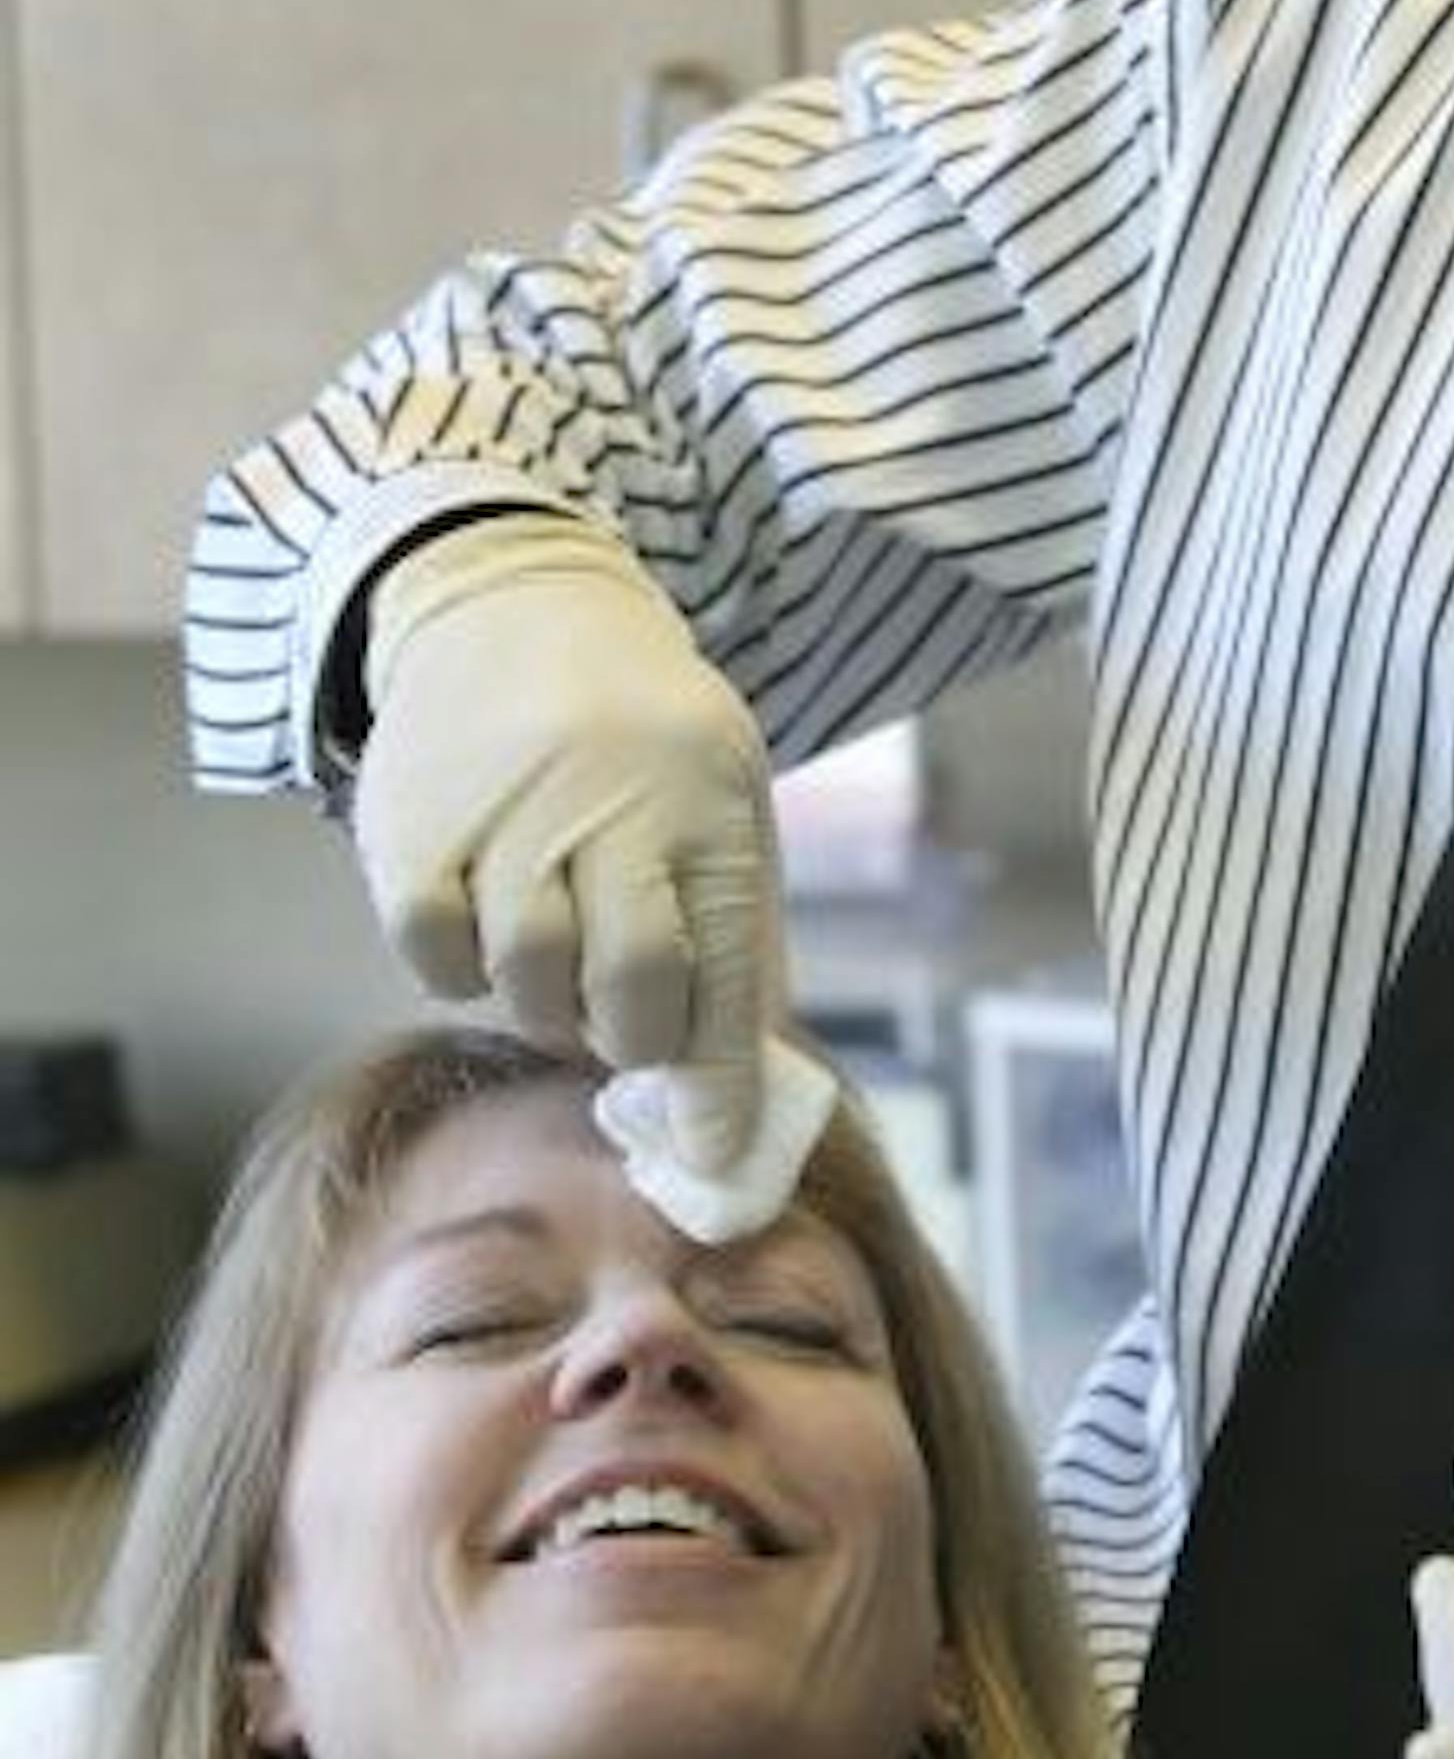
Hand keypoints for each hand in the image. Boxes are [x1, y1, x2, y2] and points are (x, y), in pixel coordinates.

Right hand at [352, 511, 784, 1165]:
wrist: (514, 601)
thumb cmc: (644, 740)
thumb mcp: (721, 810)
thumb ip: (735, 946)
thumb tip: (739, 1106)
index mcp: (704, 797)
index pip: (722, 967)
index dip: (719, 1081)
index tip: (717, 1157)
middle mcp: (607, 798)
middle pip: (627, 986)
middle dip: (633, 1035)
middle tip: (628, 1023)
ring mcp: (502, 809)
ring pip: (528, 981)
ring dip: (549, 1000)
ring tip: (560, 947)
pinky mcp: (409, 824)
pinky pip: (438, 959)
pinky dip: (463, 967)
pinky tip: (487, 918)